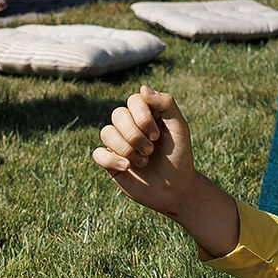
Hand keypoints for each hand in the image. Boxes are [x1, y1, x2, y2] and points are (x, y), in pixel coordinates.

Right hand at [91, 86, 199, 214]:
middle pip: (117, 115)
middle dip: (135, 136)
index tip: (157, 135)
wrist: (175, 189)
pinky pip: (97, 153)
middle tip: (151, 150)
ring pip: (106, 132)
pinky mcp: (110, 161)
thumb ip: (166, 105)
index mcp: (146, 113)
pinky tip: (127, 168)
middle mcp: (129, 125)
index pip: (133, 100)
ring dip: (127, 149)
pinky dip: (112, 160)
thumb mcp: (179, 129)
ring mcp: (118, 143)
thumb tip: (142, 87)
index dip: (142, 117)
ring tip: (144, 161)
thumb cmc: (179, 157)